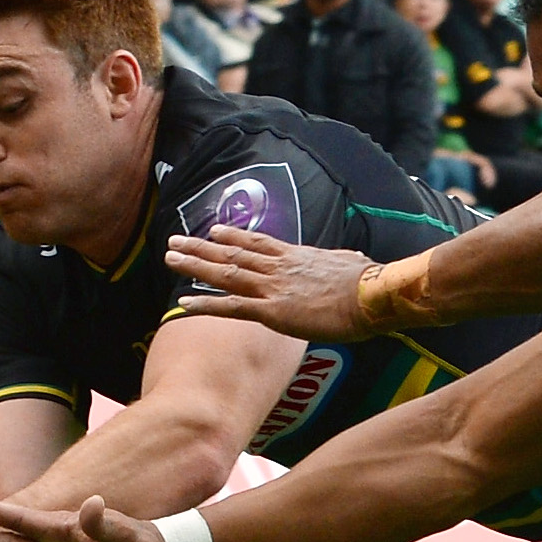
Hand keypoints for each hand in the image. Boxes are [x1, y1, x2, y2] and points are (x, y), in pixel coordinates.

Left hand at [162, 227, 388, 339]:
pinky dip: (206, 304)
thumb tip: (355, 257)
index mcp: (296, 256)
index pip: (258, 243)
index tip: (215, 231)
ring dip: (195, 265)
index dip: (233, 237)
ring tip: (170, 258)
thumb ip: (344, 260)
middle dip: (201, 247)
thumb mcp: (352, 262)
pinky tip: (184, 302)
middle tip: (176, 240)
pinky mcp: (272, 311)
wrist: (370, 296)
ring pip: (225, 273)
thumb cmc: (368, 282)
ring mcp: (272, 287)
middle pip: (232, 253)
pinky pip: (231, 307)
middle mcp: (278, 267)